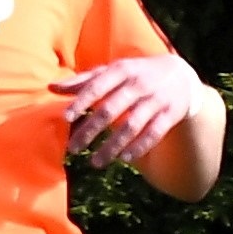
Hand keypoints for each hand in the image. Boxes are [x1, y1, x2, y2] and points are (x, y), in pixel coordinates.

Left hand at [56, 53, 204, 171]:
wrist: (182, 75)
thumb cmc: (137, 74)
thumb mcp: (113, 71)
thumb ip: (84, 80)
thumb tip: (51, 88)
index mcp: (122, 70)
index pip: (97, 87)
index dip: (81, 102)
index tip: (66, 119)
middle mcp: (139, 84)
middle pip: (111, 110)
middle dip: (90, 131)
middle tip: (72, 149)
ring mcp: (157, 100)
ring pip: (131, 126)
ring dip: (112, 146)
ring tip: (95, 162)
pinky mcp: (171, 114)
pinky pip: (154, 134)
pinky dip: (140, 147)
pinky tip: (125, 159)